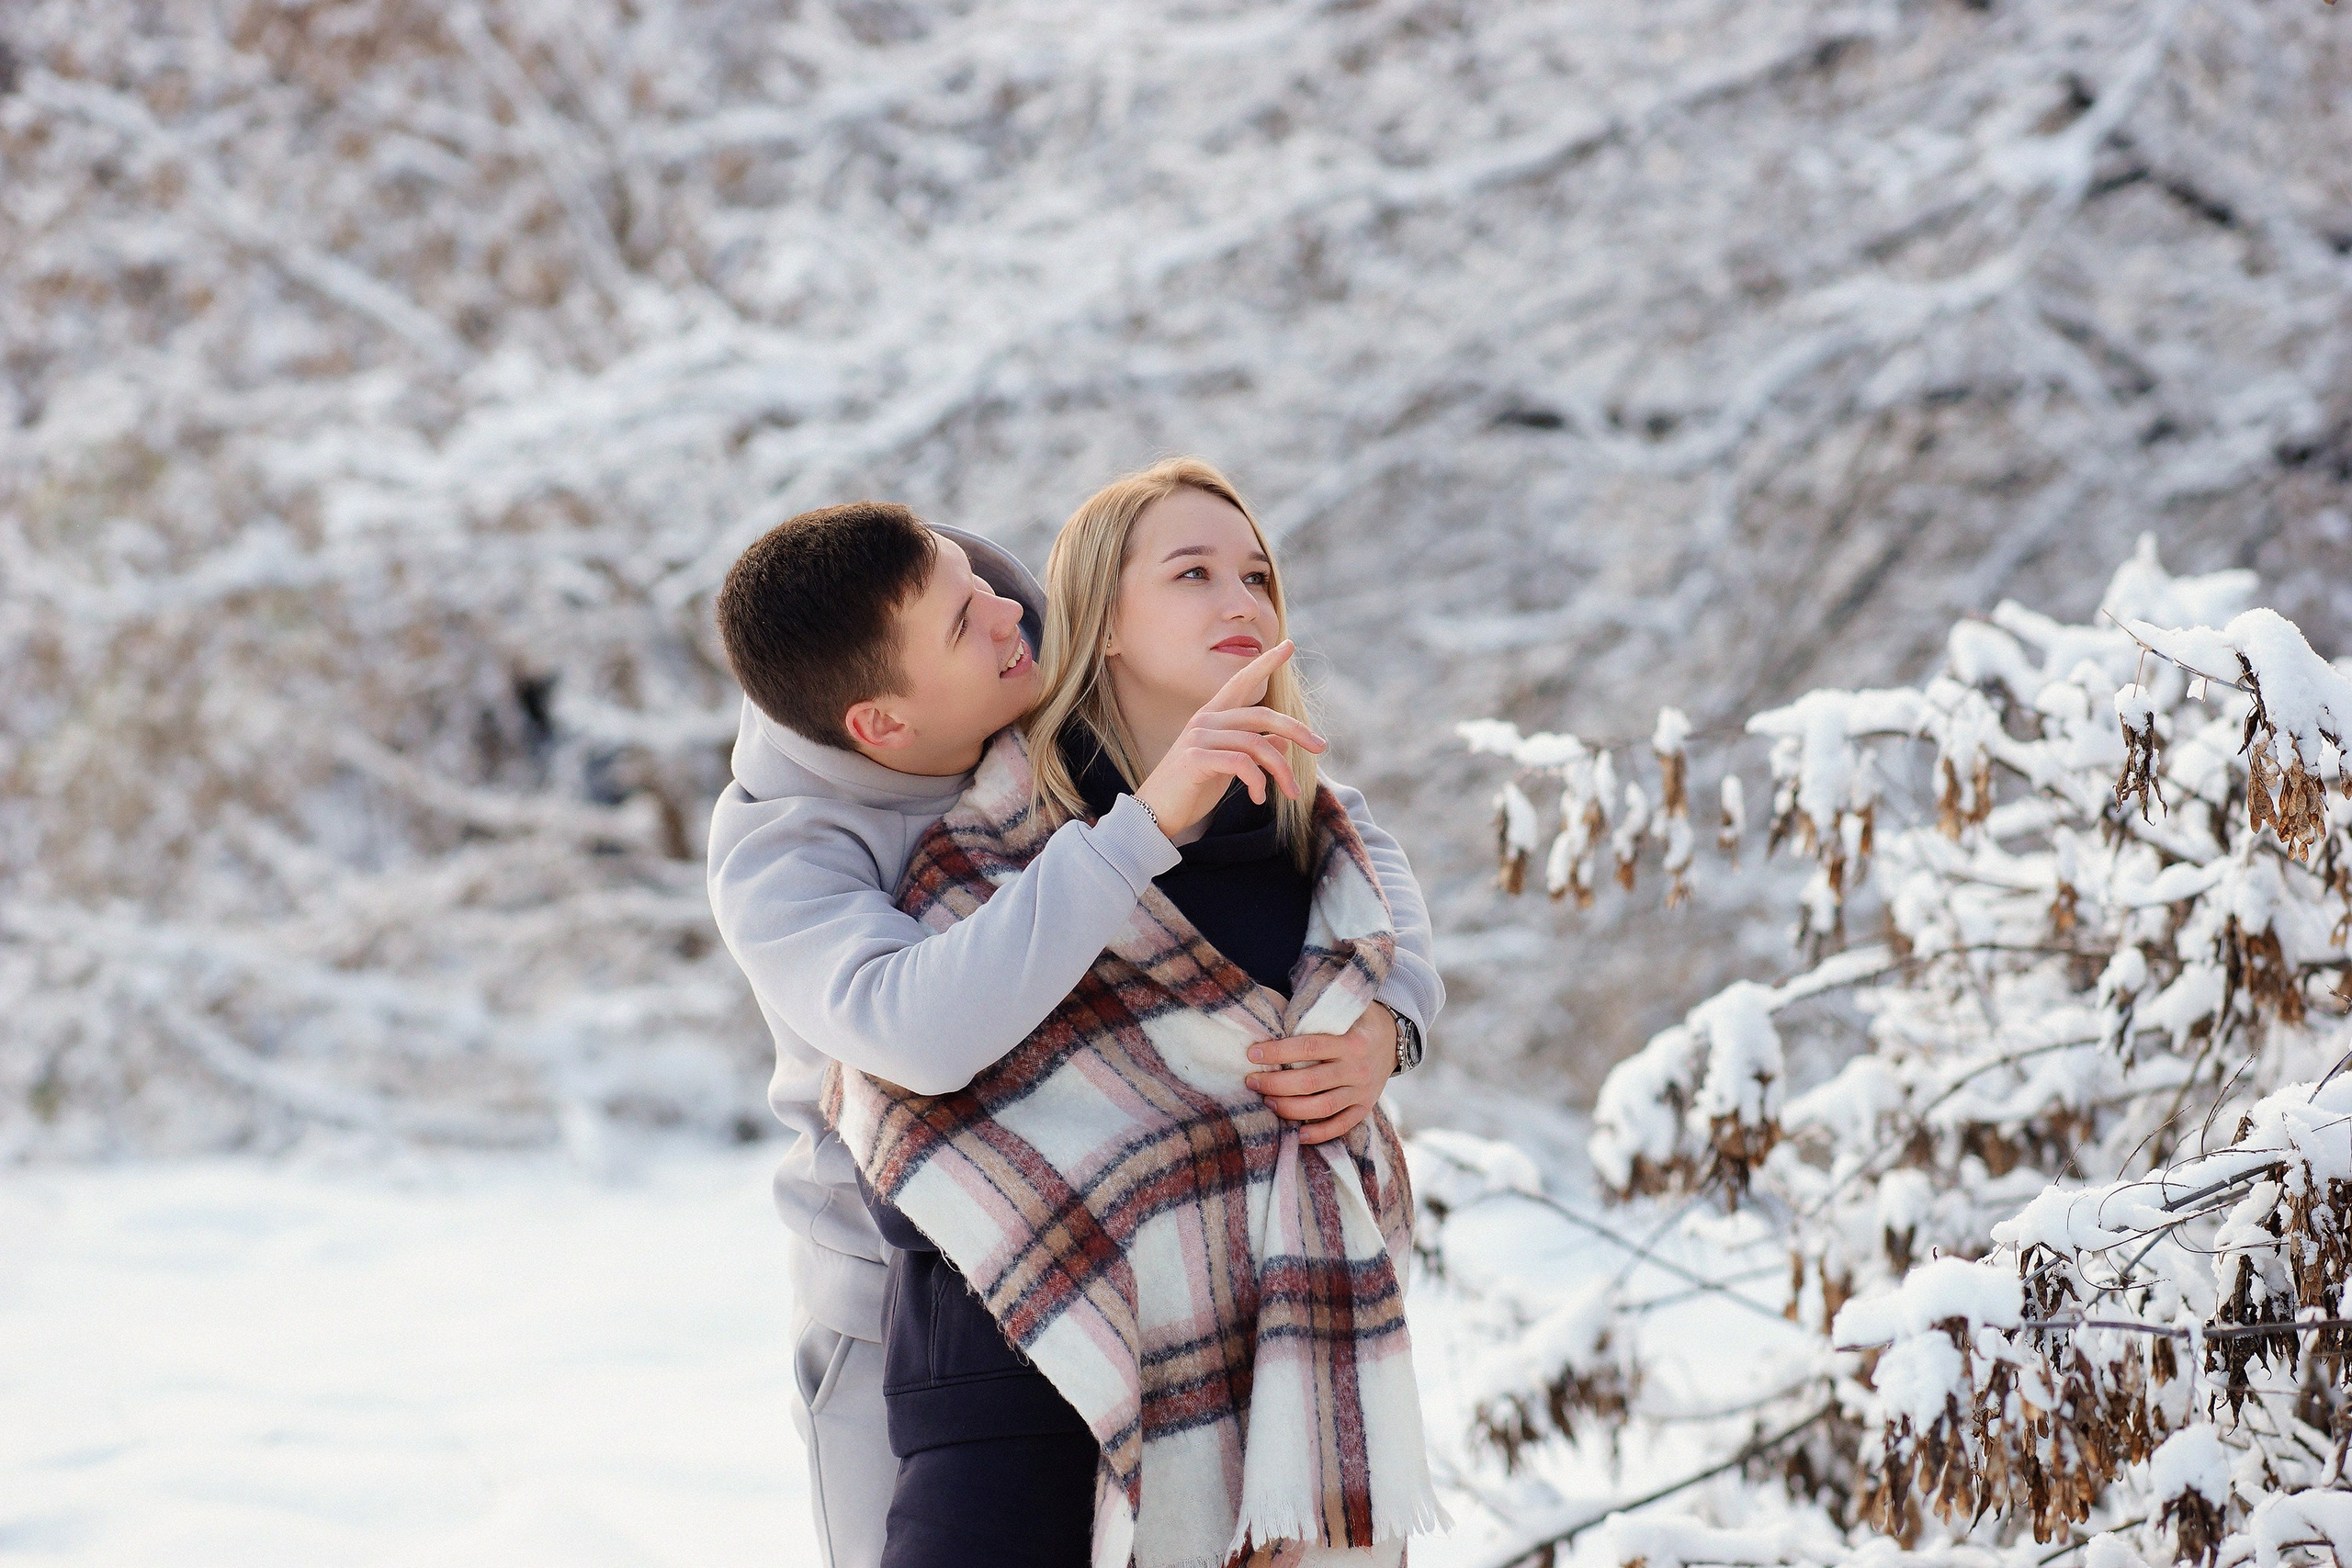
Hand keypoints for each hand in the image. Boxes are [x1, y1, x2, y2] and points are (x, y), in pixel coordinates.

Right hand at [1133, 640, 1325, 840]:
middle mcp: (1204, 720)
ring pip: (1257, 744)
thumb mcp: (1227, 767)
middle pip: (1261, 715)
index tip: (1288, 645)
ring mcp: (1198, 738)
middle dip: (1296, 730)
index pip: (1241, 682)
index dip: (1265, 663)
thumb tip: (1284, 742)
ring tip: (1292, 792)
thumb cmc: (1190, 789)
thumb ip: (1252, 750)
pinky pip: (1242, 764)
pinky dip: (1258, 782)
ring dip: (1281, 771)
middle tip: (1320, 747)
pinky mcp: (1196, 759)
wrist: (1154, 815)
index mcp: (1212, 717)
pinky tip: (1259, 798)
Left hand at [1244, 1003, 1399, 1144]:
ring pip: (1322, 1107)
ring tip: (1267, 1102)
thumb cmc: (1359, 1020)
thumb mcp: (1346, 1008)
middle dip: (1276, 1084)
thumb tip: (1278, 1009)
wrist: (1397, 1038)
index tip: (1253, 1053)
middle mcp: (1357, 1068)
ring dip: (1290, 1108)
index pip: (1308, 1048)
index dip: (1278, 1052)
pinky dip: (1320, 1134)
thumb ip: (1318, 1011)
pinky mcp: (1365, 1106)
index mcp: (1351, 1041)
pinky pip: (1342, 1125)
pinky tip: (1298, 1135)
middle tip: (1252, 1081)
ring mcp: (1363, 1091)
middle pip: (1310, 1082)